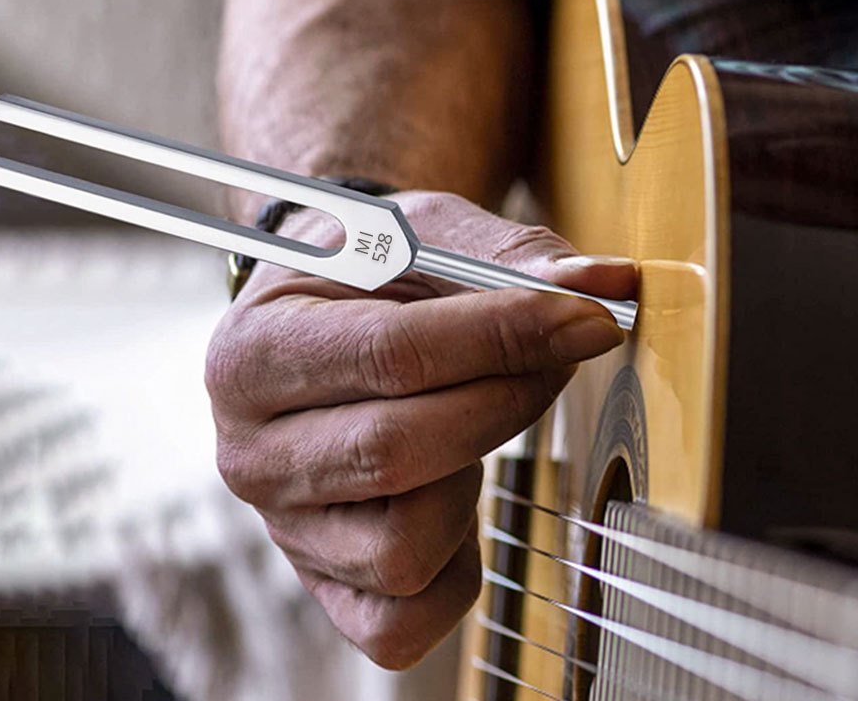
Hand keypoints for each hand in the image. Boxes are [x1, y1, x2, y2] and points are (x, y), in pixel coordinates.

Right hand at [205, 190, 633, 667]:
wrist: (326, 320)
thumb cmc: (374, 277)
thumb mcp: (427, 238)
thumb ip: (515, 260)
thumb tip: (611, 287)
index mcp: (251, 351)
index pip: (391, 355)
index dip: (504, 336)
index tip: (587, 320)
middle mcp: (247, 450)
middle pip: (399, 451)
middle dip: (505, 399)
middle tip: (554, 354)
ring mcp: (282, 529)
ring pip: (403, 546)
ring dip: (470, 478)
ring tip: (470, 418)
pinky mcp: (321, 587)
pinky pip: (405, 620)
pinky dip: (454, 565)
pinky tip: (453, 490)